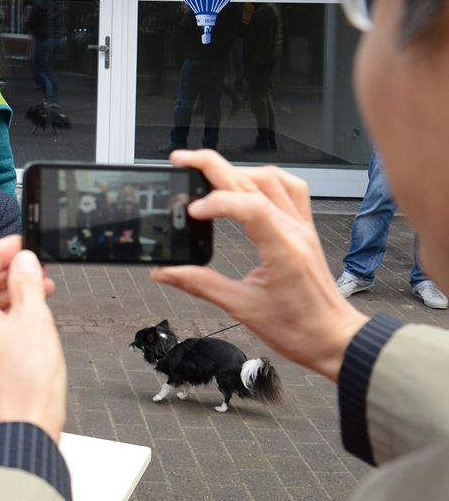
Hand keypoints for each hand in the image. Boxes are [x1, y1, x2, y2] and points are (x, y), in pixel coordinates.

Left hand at [0, 235, 66, 441]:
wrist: (25, 424)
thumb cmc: (26, 380)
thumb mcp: (33, 316)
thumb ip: (26, 280)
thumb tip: (23, 260)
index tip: (20, 243)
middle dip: (7, 273)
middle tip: (34, 266)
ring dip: (9, 293)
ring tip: (41, 288)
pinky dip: (4, 314)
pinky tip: (30, 312)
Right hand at [150, 150, 367, 380]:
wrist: (334, 339)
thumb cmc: (299, 329)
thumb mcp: (242, 308)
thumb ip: (200, 284)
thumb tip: (166, 272)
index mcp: (283, 249)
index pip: (250, 206)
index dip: (217, 201)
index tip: (191, 211)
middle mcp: (295, 231)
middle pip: (255, 181)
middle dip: (214, 166)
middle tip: (182, 161)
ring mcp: (302, 227)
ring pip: (272, 179)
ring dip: (238, 170)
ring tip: (208, 173)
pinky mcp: (304, 230)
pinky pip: (290, 189)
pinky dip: (264, 179)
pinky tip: (246, 184)